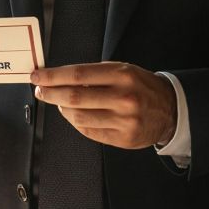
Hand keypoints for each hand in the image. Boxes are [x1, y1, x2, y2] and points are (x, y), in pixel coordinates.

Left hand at [31, 63, 176, 149]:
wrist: (171, 109)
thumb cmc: (141, 86)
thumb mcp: (123, 70)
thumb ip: (94, 74)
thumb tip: (59, 79)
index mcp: (122, 75)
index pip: (78, 75)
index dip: (53, 77)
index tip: (38, 76)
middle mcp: (123, 98)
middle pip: (74, 98)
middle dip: (51, 94)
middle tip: (40, 91)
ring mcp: (123, 121)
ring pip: (78, 117)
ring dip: (62, 109)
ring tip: (60, 102)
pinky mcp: (122, 139)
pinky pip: (88, 132)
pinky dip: (76, 122)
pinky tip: (75, 115)